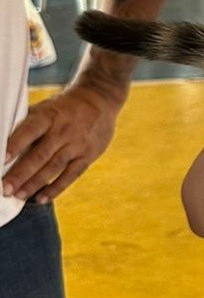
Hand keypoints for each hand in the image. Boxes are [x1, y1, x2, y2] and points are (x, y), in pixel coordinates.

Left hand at [3, 81, 126, 202]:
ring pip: (54, 167)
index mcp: (50, 115)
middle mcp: (64, 130)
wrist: (100, 98)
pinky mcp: (89, 155)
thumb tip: (2, 140)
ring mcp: (78, 144)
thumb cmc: (63, 107)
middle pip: (40, 155)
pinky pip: (71, 175)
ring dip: (35, 184)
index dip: (16, 144)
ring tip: (18, 196)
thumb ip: (27, 124)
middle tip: (5, 189)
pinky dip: (56, 188)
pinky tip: (41, 198)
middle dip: (21, 174)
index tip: (1, 159)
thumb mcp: (46, 107)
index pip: (31, 131)